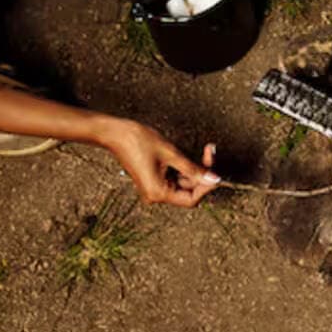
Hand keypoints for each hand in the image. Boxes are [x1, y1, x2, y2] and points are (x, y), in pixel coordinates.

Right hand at [102, 120, 219, 206]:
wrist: (116, 132)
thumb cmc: (138, 141)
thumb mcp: (171, 154)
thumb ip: (193, 169)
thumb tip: (213, 179)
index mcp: (158, 193)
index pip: (191, 199)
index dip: (205, 186)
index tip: (215, 173)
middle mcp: (155, 194)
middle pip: (189, 190)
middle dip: (202, 172)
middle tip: (210, 153)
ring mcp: (155, 186)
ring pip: (185, 182)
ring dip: (195, 167)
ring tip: (205, 149)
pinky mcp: (154, 178)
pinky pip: (176, 176)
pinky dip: (185, 166)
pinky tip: (190, 153)